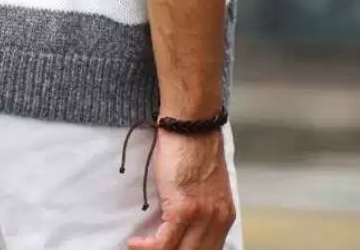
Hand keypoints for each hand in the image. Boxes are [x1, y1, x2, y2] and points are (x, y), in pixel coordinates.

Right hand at [127, 128, 235, 249]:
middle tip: (151, 249)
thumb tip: (185, 224)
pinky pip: (164, 242)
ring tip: (141, 248)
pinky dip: (147, 247)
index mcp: (224, 214)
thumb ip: (201, 208)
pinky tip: (135, 243)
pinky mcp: (183, 208)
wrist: (191, 122)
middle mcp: (217, 219)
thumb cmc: (194, 144)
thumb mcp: (205, 184)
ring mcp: (201, 216)